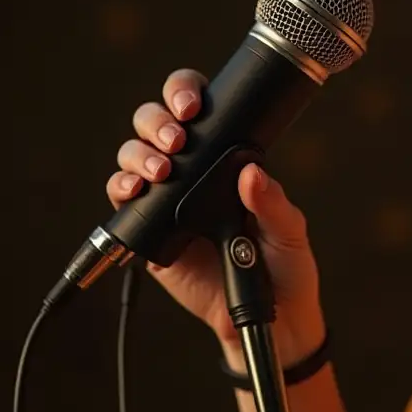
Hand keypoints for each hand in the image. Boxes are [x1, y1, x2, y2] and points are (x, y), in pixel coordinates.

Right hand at [106, 68, 325, 364]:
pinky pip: (123, 203)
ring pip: (133, 157)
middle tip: (176, 141)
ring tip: (160, 172)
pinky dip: (120, 189)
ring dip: (138, 155)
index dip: (184, 93)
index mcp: (226, 160)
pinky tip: (133, 191)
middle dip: (156, 122)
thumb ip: (273, 204)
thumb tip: (251, 173)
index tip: (192, 106)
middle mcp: (192, 172)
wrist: (270, 317)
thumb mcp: (291, 232)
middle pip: (154, 124)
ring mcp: (167, 200)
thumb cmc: (286, 268)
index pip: (198, 109)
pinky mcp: (150, 232)